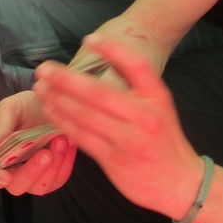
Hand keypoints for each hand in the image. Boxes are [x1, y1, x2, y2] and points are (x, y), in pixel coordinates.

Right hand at [0, 91, 76, 195]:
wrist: (49, 105)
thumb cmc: (24, 107)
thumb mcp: (10, 107)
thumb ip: (1, 124)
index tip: (5, 176)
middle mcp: (11, 170)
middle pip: (16, 186)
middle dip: (31, 172)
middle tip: (45, 153)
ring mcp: (32, 176)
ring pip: (39, 187)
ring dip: (52, 167)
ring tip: (60, 140)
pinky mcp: (51, 176)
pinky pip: (58, 179)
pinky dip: (64, 163)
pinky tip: (66, 144)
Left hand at [32, 38, 203, 219]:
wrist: (181, 184)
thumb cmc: (164, 140)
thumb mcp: (159, 107)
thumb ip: (134, 89)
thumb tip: (96, 67)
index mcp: (157, 98)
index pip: (135, 65)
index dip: (112, 49)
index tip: (88, 39)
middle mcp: (144, 116)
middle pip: (99, 92)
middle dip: (66, 79)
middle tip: (44, 68)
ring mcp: (129, 140)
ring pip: (85, 115)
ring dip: (58, 99)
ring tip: (40, 87)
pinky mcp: (114, 160)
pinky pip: (82, 136)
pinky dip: (63, 122)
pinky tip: (50, 111)